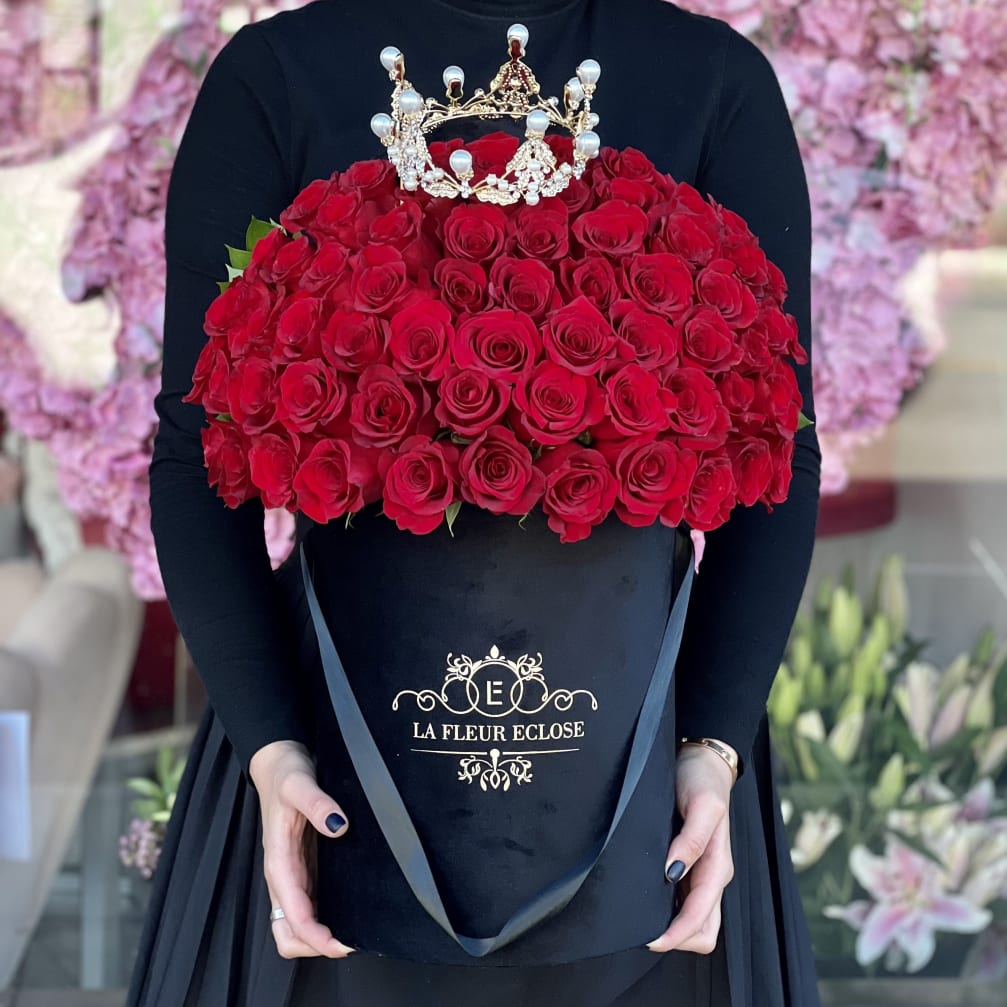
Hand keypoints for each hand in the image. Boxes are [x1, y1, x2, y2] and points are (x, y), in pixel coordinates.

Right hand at [249, 739, 354, 958]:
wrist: (279, 763)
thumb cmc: (286, 774)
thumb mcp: (299, 783)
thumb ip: (317, 803)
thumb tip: (339, 826)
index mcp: (278, 863)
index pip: (293, 916)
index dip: (316, 937)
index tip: (341, 944)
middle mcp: (284, 875)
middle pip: (289, 933)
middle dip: (314, 946)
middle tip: (351, 943)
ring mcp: (293, 874)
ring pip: (297, 925)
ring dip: (319, 937)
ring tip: (352, 934)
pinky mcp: (303, 868)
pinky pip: (309, 905)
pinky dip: (323, 919)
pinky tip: (347, 912)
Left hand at [647, 744, 734, 953]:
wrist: (703, 762)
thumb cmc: (703, 780)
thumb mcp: (702, 804)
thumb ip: (691, 840)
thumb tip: (672, 872)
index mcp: (718, 866)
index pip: (701, 916)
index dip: (678, 934)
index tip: (651, 939)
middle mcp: (713, 875)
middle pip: (703, 929)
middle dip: (678, 938)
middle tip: (643, 933)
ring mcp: (703, 873)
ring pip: (696, 920)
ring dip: (674, 927)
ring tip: (643, 919)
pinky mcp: (692, 866)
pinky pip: (685, 902)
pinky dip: (671, 912)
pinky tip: (650, 901)